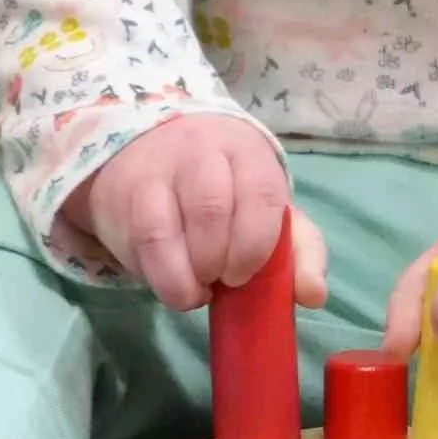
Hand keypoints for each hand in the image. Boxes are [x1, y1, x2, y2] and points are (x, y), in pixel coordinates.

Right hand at [65, 113, 327, 310]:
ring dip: (186, 276)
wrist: (153, 144)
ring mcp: (157, 172)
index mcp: (247, 152)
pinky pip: (139, 245)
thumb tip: (314, 294)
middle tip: (223, 280)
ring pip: (164, 230)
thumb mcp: (266, 205)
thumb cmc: (224, 184)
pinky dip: (161, 278)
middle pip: (211, 209)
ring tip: (198, 289)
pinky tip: (174, 285)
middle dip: (219, 260)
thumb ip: (299, 248)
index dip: (256, 244)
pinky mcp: (123, 196)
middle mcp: (200, 152)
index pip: (260, 194)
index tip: (246, 274)